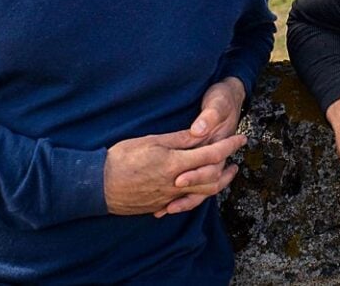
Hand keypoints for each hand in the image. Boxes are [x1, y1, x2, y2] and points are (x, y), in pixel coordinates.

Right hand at [103, 129, 245, 216]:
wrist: (98, 186)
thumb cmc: (121, 159)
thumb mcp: (151, 141)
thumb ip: (178, 139)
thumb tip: (200, 133)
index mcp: (175, 164)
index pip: (211, 154)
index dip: (229, 146)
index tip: (241, 139)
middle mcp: (176, 184)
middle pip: (213, 180)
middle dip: (228, 169)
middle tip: (236, 158)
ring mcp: (169, 197)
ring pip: (202, 194)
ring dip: (217, 184)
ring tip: (223, 174)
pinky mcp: (161, 205)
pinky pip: (185, 202)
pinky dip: (197, 194)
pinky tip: (198, 187)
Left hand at [157, 77, 247, 215]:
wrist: (229, 96)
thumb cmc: (223, 99)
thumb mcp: (218, 104)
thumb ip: (209, 117)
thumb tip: (199, 130)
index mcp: (218, 145)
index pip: (210, 167)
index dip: (195, 175)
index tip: (178, 180)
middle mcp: (214, 158)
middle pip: (204, 184)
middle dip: (186, 194)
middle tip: (168, 203)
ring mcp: (206, 161)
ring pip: (199, 190)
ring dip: (183, 201)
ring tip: (164, 210)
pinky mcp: (198, 162)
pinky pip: (193, 186)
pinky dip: (180, 195)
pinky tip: (163, 204)